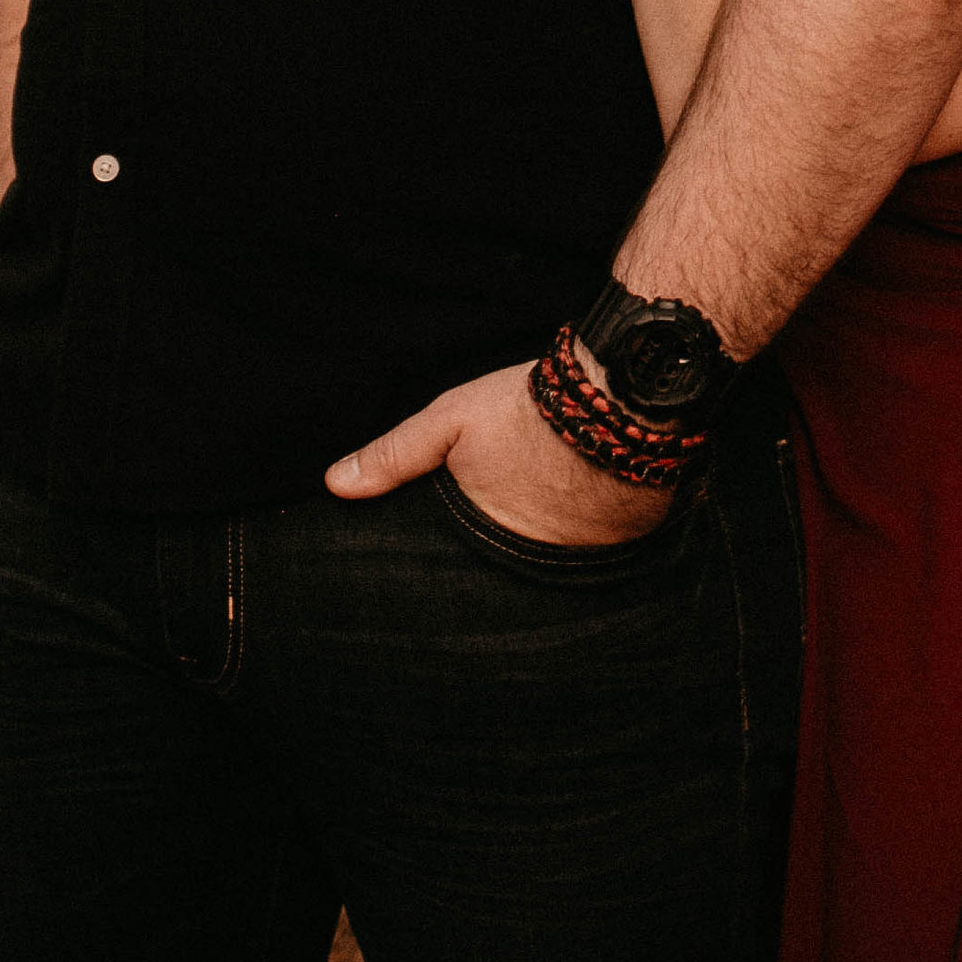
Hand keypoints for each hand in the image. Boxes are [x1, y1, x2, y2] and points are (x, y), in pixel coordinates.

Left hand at [324, 360, 672, 544]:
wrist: (618, 394)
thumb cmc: (526, 408)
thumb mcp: (449, 422)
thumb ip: (394, 456)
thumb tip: (335, 485)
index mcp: (485, 535)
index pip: (458, 566)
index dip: (453, 558)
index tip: (446, 549)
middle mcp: (533, 558)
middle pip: (507, 567)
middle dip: (498, 555)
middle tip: (496, 528)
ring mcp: (583, 554)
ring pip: (555, 558)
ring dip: (548, 542)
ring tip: (542, 518)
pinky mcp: (627, 538)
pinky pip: (601, 545)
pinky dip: (591, 531)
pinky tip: (586, 506)